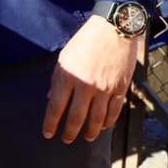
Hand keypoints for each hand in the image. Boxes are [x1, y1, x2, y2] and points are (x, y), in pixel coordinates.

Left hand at [42, 15, 141, 143]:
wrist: (114, 28)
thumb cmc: (86, 40)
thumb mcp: (65, 56)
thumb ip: (57, 79)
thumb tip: (51, 98)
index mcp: (68, 77)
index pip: (56, 107)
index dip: (51, 123)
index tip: (48, 133)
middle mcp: (86, 86)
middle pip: (77, 117)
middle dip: (70, 132)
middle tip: (67, 139)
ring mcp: (104, 89)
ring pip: (97, 119)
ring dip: (90, 131)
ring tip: (86, 137)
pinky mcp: (120, 88)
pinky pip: (114, 111)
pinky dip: (108, 122)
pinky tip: (103, 127)